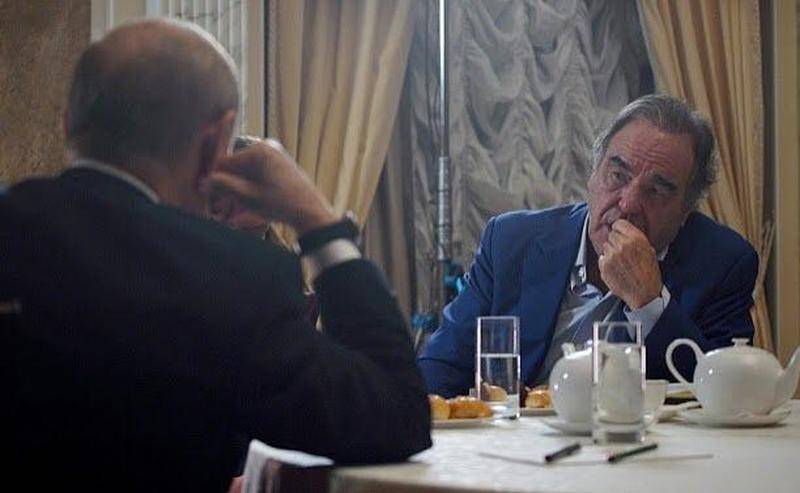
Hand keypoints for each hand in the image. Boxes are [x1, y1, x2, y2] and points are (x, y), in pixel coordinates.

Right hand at [203, 139, 335, 234]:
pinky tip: (252, 199)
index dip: (215, 180)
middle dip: (228, 184)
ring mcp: (275, 153)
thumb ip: (223, 186)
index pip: (224, 162)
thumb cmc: (279, 204)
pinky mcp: (281, 162)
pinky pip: (258, 171)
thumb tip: (204, 181)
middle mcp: (266, 146)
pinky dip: (252, 184)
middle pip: (235, 165)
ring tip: (238, 205)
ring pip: (246, 169)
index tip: (210, 198)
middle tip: (223, 205)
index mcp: (257, 150)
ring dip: (239, 186)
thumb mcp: (247, 197)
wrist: (310, 211)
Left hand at [598, 219, 661, 308]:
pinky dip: (606, 262)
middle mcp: (622, 245)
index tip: (620, 233)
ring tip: (620, 262)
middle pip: (611, 234)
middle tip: (622, 251)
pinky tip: (615, 269)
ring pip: (606, 246)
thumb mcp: (649, 251)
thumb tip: (625, 231)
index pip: (619, 223)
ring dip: (610, 251)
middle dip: (615, 241)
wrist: (644, 294)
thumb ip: (636, 239)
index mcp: (636, 239)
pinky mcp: (604, 265)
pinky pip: (601, 258)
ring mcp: (611, 255)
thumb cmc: (649, 274)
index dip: (619, 229)